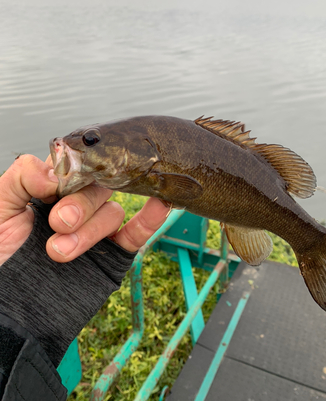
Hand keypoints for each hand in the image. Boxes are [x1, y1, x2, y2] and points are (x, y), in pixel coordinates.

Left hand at [0, 154, 168, 264]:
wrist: (7, 309)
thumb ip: (22, 177)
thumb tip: (56, 172)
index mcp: (52, 190)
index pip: (77, 166)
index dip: (74, 172)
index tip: (58, 187)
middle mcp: (77, 206)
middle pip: (98, 188)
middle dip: (79, 205)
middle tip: (58, 222)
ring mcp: (96, 230)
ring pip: (112, 213)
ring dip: (89, 230)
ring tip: (58, 252)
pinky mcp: (111, 254)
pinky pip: (136, 233)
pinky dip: (150, 220)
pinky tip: (160, 204)